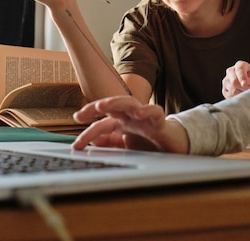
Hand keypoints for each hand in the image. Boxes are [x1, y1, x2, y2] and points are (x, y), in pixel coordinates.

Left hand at [71, 95, 189, 153]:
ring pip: (130, 103)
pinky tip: (139, 113)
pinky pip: (155, 112)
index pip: (102, 122)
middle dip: (96, 107)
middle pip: (113, 105)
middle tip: (82, 114)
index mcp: (122, 122)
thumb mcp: (125, 145)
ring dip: (116, 102)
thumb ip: (110, 142)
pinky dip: (148, 110)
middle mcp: (131, 116)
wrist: (174, 147)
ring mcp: (145, 117)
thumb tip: (93, 141)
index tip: (76, 137)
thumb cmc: (149, 143)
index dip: (88, 129)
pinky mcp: (159, 121)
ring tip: (103, 106)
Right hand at [222, 60, 249, 97]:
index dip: (242, 77)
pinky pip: (230, 97)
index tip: (245, 84)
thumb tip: (245, 82)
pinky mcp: (224, 90)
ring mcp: (226, 81)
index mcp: (240, 65)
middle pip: (234, 81)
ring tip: (248, 92)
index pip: (239, 70)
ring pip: (232, 90)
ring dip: (242, 93)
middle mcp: (231, 71)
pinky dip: (238, 98)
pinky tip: (243, 95)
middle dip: (244, 88)